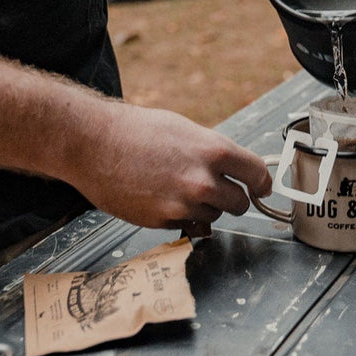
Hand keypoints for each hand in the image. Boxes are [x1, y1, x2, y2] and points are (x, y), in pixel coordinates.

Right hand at [68, 99, 272, 236]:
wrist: (93, 144)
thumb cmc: (136, 131)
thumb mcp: (185, 130)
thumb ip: (213, 152)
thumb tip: (235, 169)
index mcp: (214, 151)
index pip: (257, 174)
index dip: (261, 183)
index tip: (261, 188)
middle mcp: (203, 181)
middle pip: (240, 204)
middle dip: (232, 198)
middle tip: (217, 189)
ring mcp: (184, 204)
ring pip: (214, 216)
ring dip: (204, 207)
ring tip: (178, 186)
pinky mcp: (164, 221)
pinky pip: (188, 225)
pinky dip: (182, 216)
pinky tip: (162, 197)